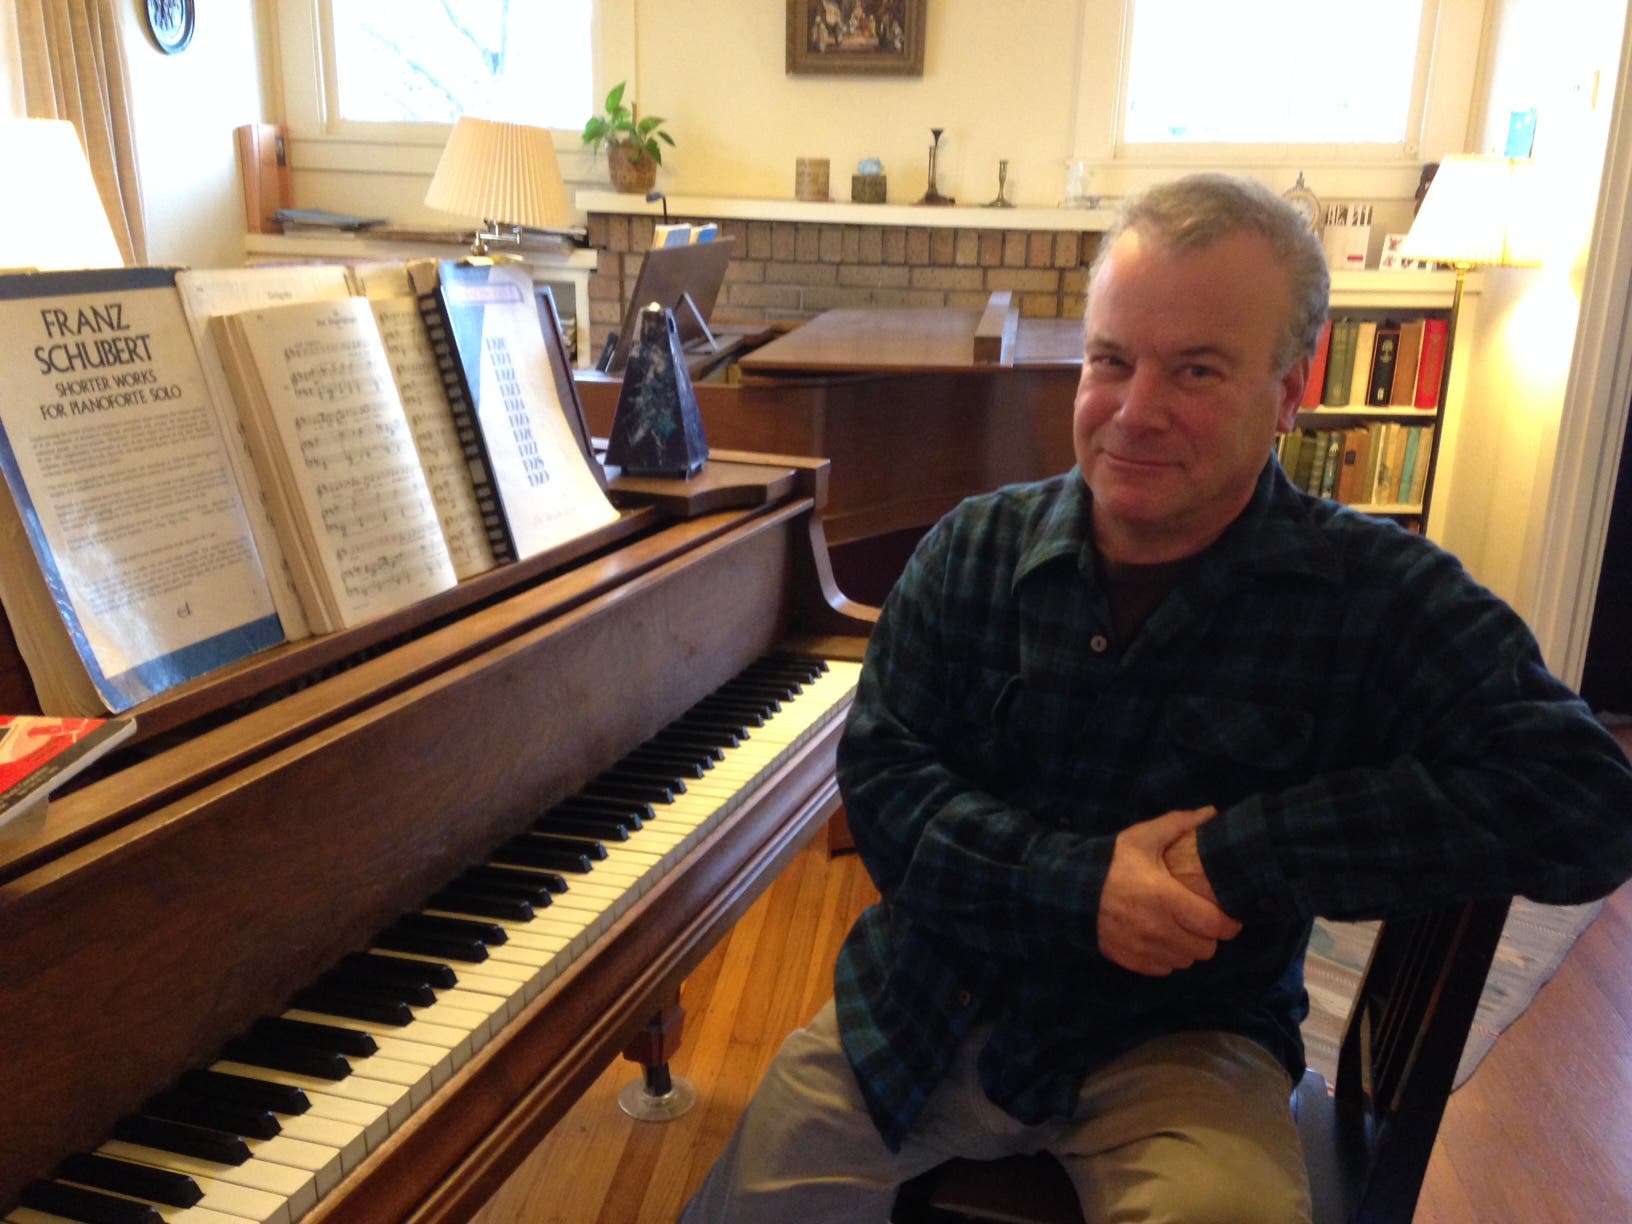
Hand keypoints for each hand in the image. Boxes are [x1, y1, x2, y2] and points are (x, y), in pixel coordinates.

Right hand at [1097, 806, 1241, 976]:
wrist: (1071, 889)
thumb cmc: (1112, 863)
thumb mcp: (1142, 838)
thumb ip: (1178, 824)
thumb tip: (1212, 811)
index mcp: (1165, 898)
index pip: (1215, 926)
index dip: (1229, 924)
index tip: (1229, 915)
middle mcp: (1156, 929)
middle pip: (1205, 949)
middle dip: (1208, 935)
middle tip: (1201, 919)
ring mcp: (1142, 949)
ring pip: (1186, 961)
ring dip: (1188, 947)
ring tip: (1180, 928)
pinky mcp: (1130, 961)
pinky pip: (1164, 969)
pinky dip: (1167, 957)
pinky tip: (1160, 938)